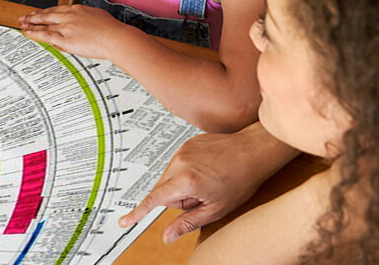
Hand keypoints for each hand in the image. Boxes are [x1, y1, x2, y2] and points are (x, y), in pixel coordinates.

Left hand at [19, 4, 124, 57]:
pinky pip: (45, 36)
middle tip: (24, 17)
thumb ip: (86, 19)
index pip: (57, 10)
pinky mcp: (65, 39)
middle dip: (34, 16)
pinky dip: (34, 34)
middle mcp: (69, 16)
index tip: (39, 13)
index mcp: (77, 9)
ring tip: (22, 25)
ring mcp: (66, 27)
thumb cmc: (112, 30)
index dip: (45, 12)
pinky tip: (27, 33)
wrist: (115, 37)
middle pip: (46, 15)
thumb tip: (80, 24)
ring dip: (31, 24)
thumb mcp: (97, 16)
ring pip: (43, 25)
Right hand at [118, 127, 295, 242]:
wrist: (254, 150)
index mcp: (186, 181)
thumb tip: (167, 235)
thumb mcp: (216, 209)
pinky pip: (177, 164)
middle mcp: (180, 162)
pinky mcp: (187, 144)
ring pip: (170, 177)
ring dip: (182, 183)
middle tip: (203, 195)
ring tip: (207, 180)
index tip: (125, 221)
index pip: (154, 200)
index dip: (138, 213)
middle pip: (163, 189)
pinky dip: (187, 171)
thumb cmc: (242, 179)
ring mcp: (182, 150)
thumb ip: (187, 223)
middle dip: (177, 197)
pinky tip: (207, 170)